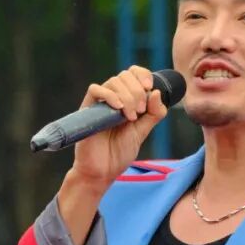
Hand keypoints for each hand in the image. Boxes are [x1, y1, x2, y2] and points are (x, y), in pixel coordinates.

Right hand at [69, 66, 168, 192]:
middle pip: (125, 76)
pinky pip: (95, 90)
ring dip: (127, 96)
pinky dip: (110, 95)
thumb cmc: (119, 153)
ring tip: (131, 117)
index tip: (149, 87)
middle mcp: (113, 98)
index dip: (142, 74)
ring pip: (113, 81)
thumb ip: (154, 114)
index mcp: (127, 100)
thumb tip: (157, 92)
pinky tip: (118, 108)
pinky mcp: (88, 110)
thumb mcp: (142, 132)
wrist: (102, 171)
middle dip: (137, 91)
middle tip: (140, 112)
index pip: (133, 74)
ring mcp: (100, 103)